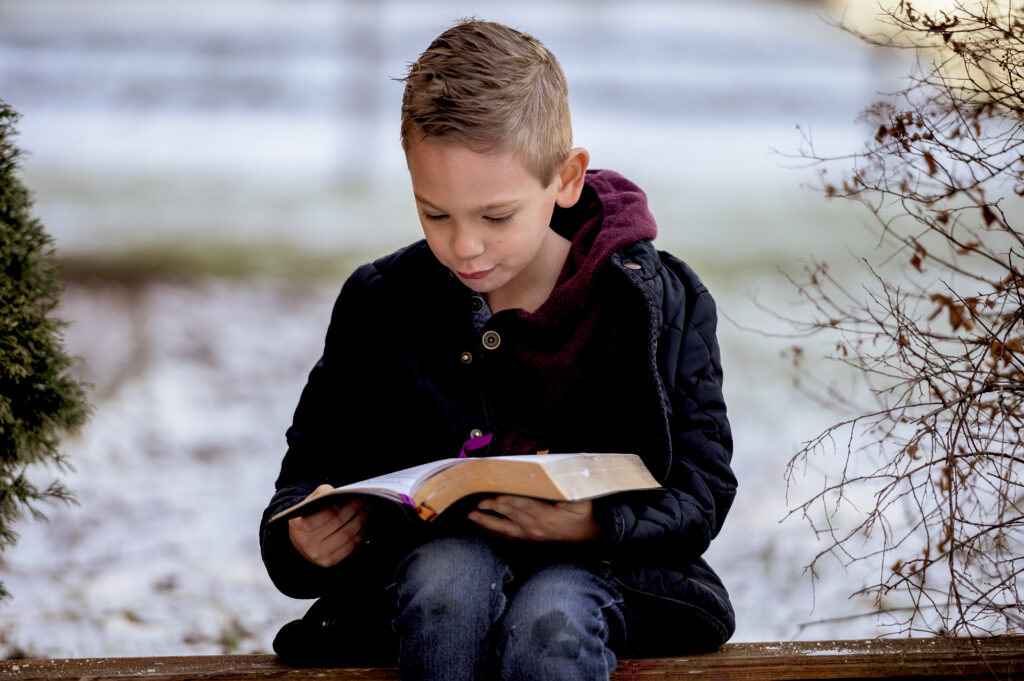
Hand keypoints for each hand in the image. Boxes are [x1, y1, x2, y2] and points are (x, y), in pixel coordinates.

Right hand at [288, 485, 367, 567]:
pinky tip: (363, 524)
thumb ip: (320, 494)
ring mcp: (318, 555)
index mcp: (298, 526)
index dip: (333, 509)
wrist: (302, 538)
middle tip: (364, 500)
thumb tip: (333, 492)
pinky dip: (359, 534)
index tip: (347, 497)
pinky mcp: (329, 561)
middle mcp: (307, 543)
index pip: (316, 518)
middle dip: (354, 509)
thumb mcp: (309, 502)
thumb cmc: (308, 516)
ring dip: (360, 520)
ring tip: (366, 510)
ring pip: (346, 535)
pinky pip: (349, 547)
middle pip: (337, 524)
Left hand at [468, 496, 599, 541]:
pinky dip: (493, 532)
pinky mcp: (527, 540)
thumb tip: (558, 499)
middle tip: (477, 503)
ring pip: (504, 528)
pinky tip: (481, 527)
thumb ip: (571, 498)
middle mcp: (535, 527)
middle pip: (511, 515)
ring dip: (487, 522)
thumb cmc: (583, 518)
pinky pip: (507, 537)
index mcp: (547, 516)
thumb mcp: (584, 505)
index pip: (526, 506)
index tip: (498, 498)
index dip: (511, 501)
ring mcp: (529, 535)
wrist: (586, 541)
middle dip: (493, 508)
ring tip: (472, 516)